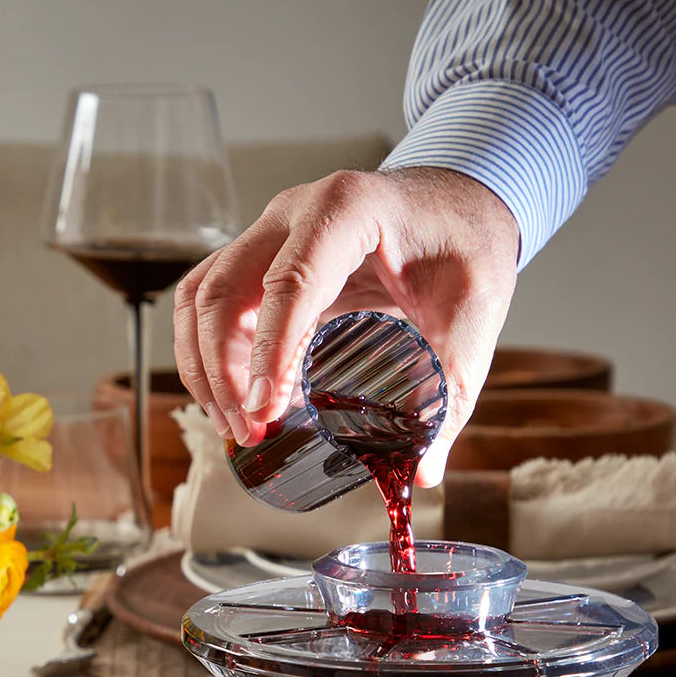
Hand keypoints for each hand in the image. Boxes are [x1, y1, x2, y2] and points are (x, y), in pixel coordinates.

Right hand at [173, 167, 519, 486]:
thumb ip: (451, 391)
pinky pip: (210, 299)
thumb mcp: (473, 314)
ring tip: (234, 424)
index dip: (269, 352)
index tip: (265, 410)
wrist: (460, 205)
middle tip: (248, 430)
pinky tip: (233, 397)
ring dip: (204, 364)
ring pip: (202, 294)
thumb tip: (423, 471)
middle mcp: (294, 213)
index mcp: (348, 211)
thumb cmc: (465, 244)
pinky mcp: (263, 257)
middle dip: (223, 370)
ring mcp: (271, 232)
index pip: (289, 283)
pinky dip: (207, 350)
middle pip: (223, 289)